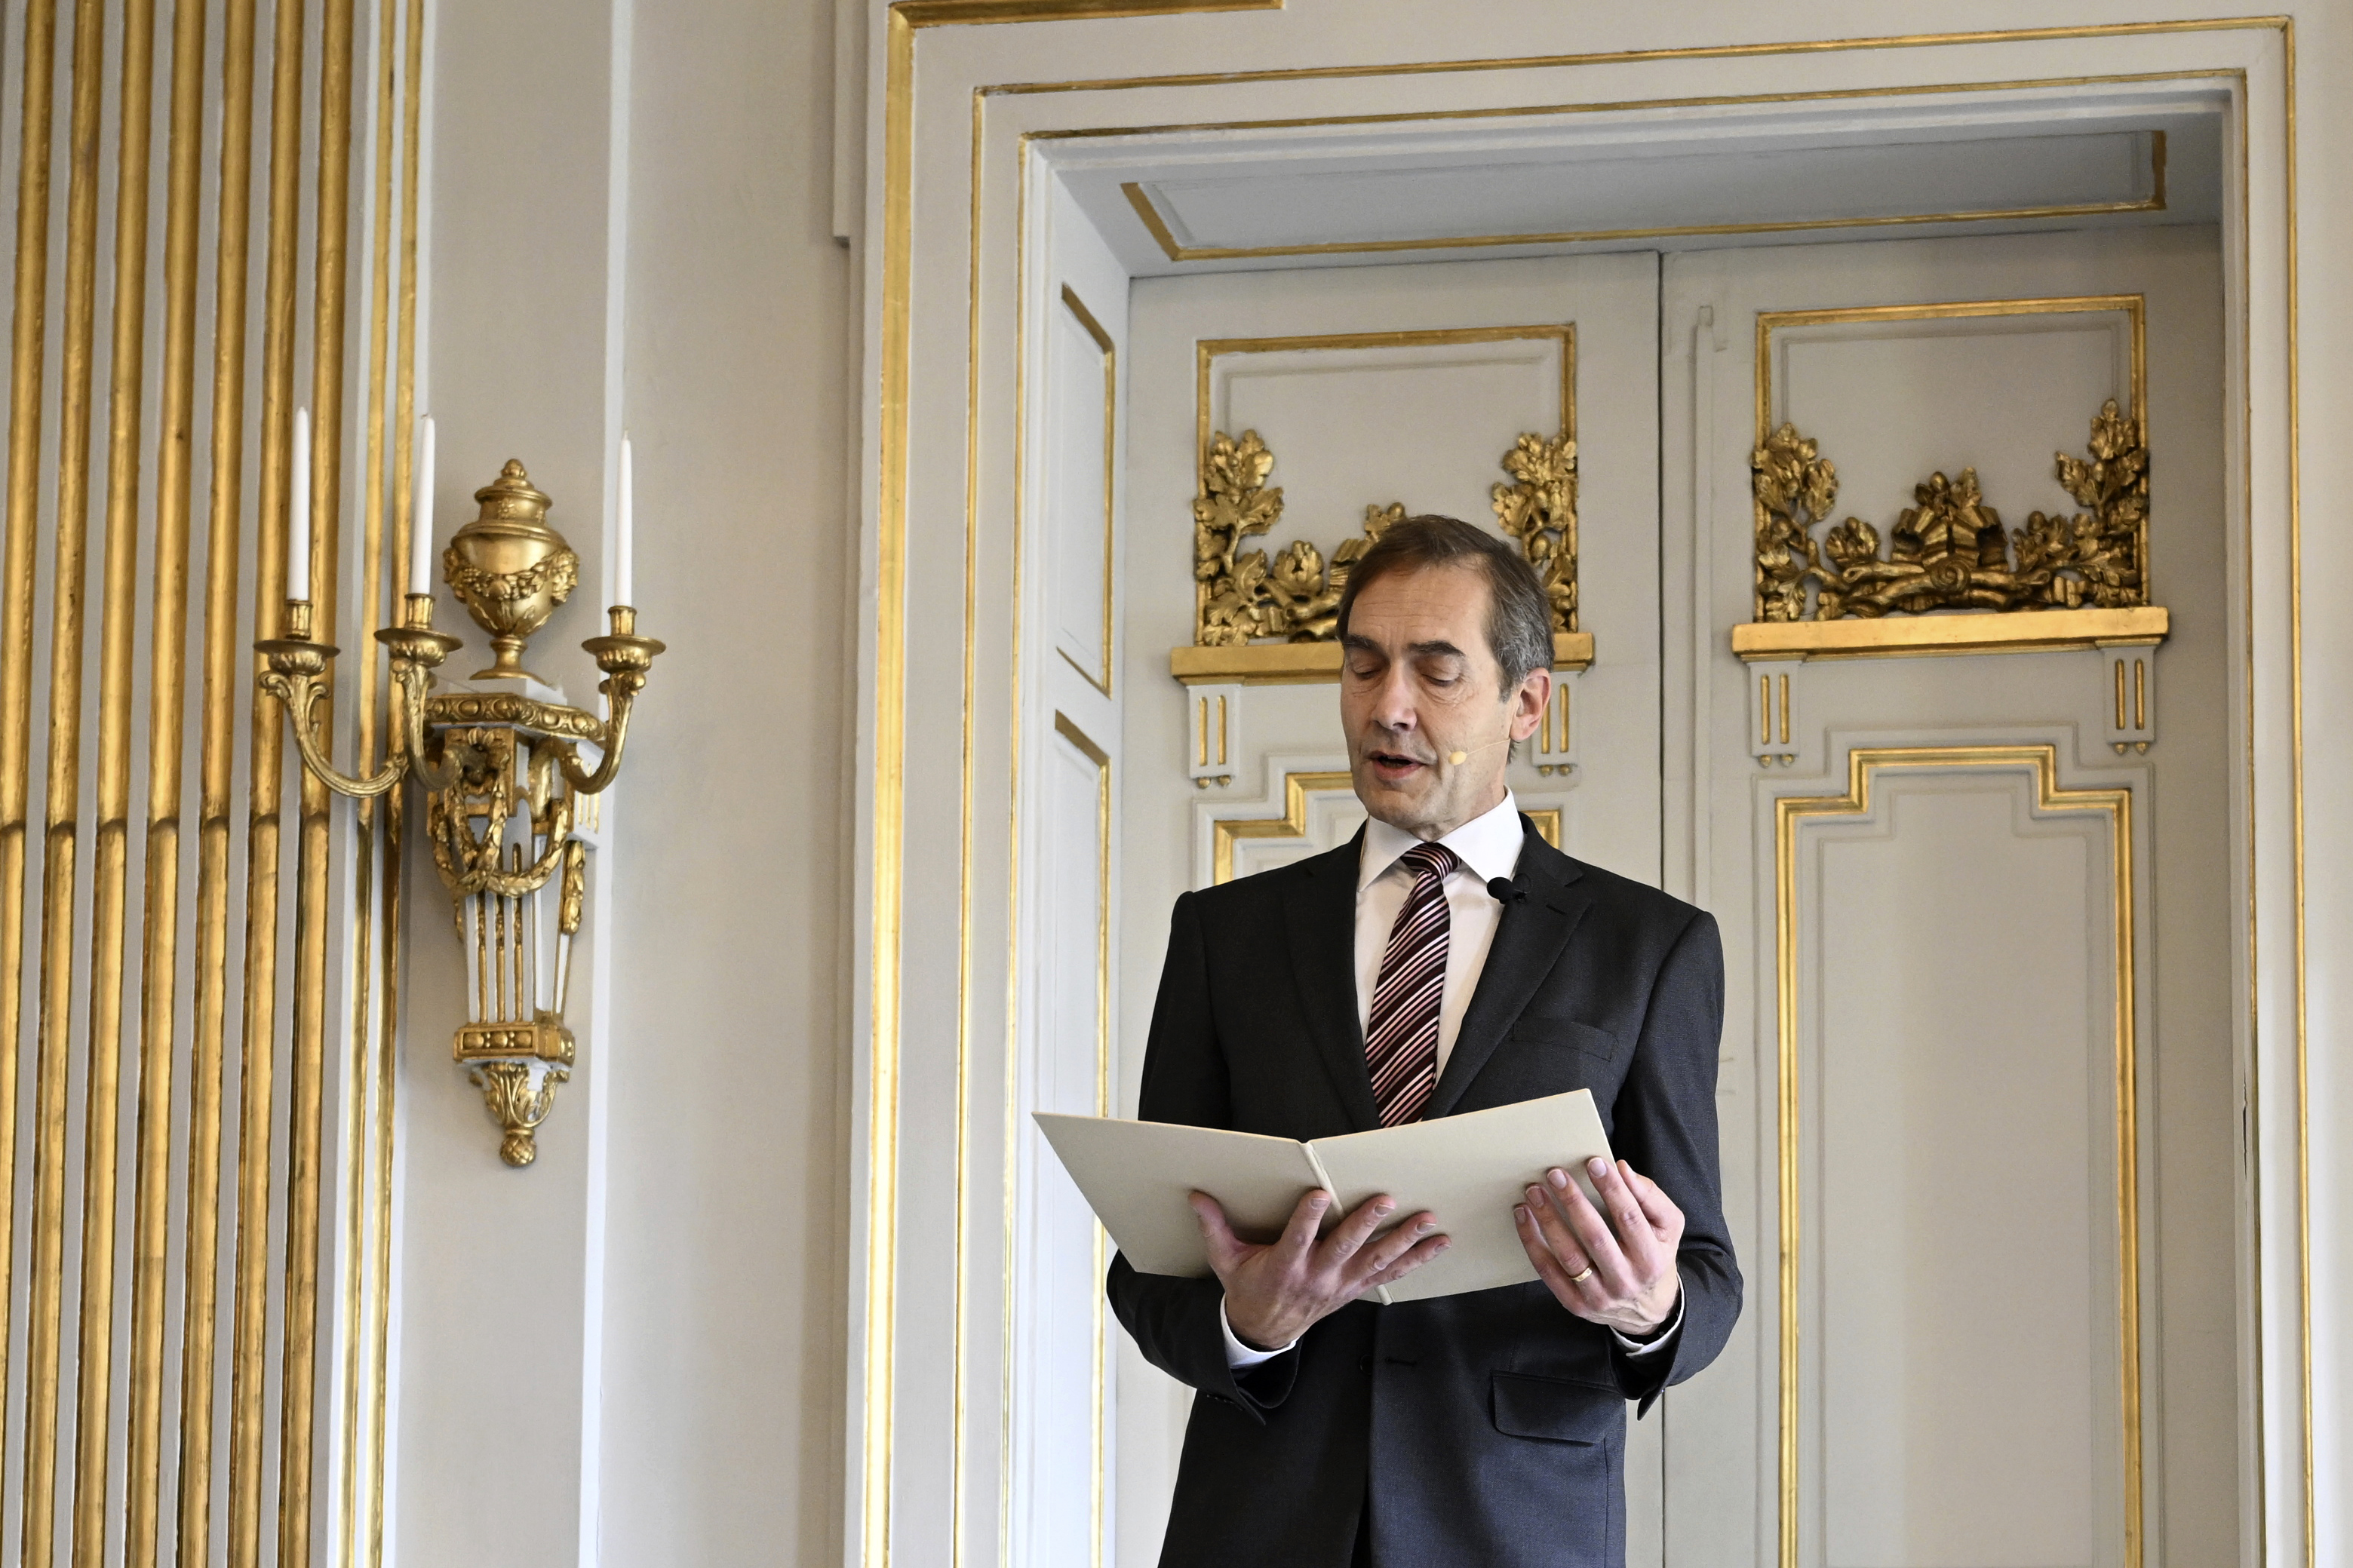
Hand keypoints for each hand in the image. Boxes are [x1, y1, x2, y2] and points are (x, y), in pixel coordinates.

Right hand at [1192, 1189, 1447, 1350]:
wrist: (1264, 1331)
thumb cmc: (1247, 1289)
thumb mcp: (1225, 1260)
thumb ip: (1214, 1228)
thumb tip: (1197, 1196)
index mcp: (1284, 1267)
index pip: (1297, 1239)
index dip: (1307, 1218)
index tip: (1318, 1194)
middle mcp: (1317, 1277)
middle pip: (1345, 1248)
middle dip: (1366, 1223)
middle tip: (1385, 1200)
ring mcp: (1340, 1285)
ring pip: (1376, 1262)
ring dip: (1404, 1241)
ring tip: (1427, 1221)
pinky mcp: (1354, 1289)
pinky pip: (1390, 1274)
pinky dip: (1415, 1260)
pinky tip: (1437, 1244)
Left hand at [1514, 1157, 1682, 1337]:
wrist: (1647, 1308)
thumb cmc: (1654, 1255)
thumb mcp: (1667, 1226)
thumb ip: (1650, 1196)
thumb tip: (1622, 1169)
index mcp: (1651, 1259)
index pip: (1630, 1218)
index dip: (1612, 1189)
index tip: (1594, 1163)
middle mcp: (1625, 1281)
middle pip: (1595, 1237)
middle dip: (1573, 1201)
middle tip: (1555, 1174)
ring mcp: (1599, 1296)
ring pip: (1569, 1256)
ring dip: (1548, 1220)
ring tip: (1534, 1193)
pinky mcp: (1575, 1304)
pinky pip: (1548, 1272)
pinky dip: (1532, 1243)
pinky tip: (1523, 1217)